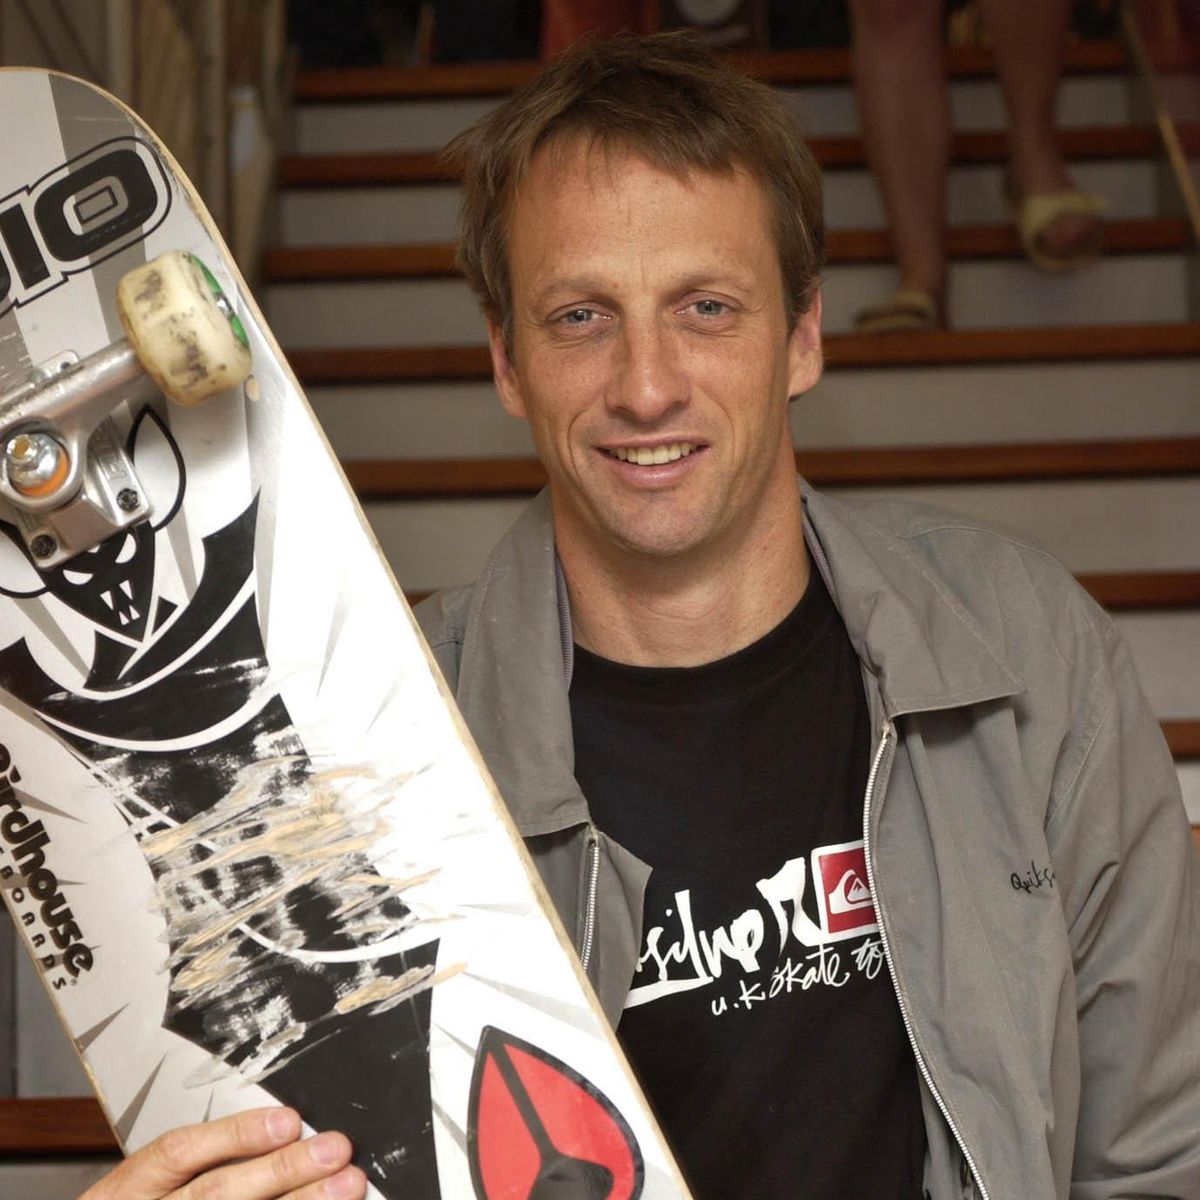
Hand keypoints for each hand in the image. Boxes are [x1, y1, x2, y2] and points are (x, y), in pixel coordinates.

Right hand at [79, 1107, 366, 1199]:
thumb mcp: (141, 1189)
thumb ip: (198, 1163)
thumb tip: (281, 1131)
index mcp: (128, 1190)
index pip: (178, 1154)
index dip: (235, 1135)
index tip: (289, 1121)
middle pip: (217, 1193)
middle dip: (281, 1170)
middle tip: (336, 1150)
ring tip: (346, 1186)